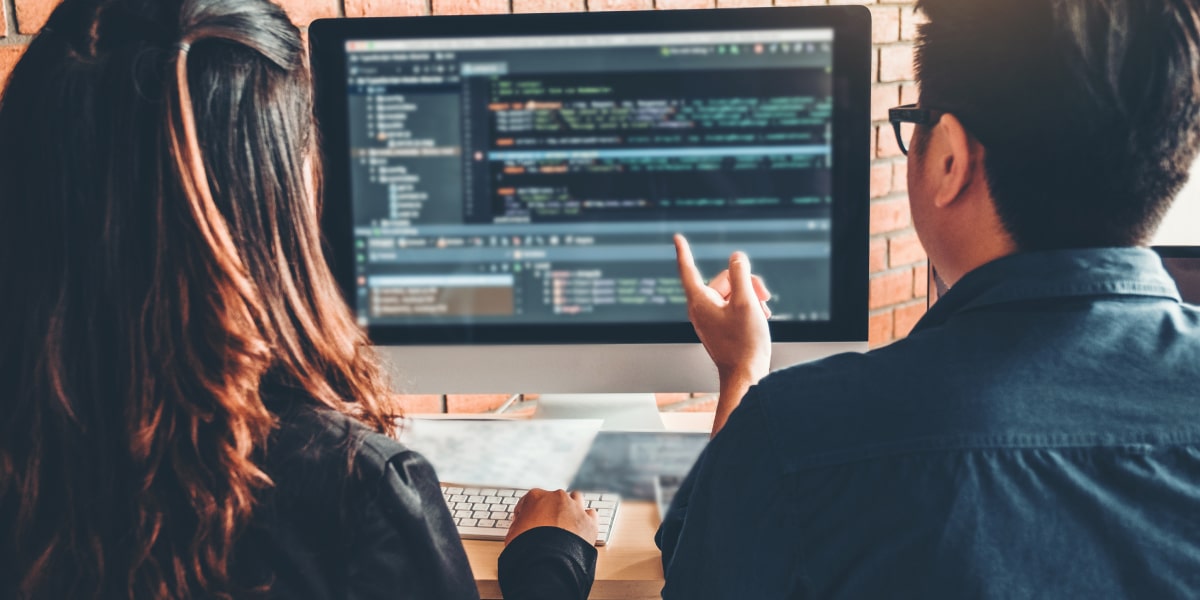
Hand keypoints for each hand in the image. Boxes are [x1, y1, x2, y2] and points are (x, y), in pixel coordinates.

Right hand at [505, 489, 598, 546]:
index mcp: (536, 497)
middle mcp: (557, 497)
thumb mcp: (513, 533)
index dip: (529, 512)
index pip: (531, 500)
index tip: (528, 521)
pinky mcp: (589, 521)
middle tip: (548, 525)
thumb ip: (519, 525)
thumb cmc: (527, 546)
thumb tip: (521, 527)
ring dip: (571, 508)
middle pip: (554, 498)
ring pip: (575, 499)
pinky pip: (591, 515)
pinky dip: (586, 520)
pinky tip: (581, 528)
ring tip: (566, 523)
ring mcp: (575, 507)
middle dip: (551, 509)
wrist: (547, 560)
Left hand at [674, 234, 771, 383]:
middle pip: (723, 280)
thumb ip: (741, 275)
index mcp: (700, 301)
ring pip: (732, 293)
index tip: (677, 237)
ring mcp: (710, 319)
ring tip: (764, 311)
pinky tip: (762, 316)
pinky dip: (748, 307)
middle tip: (764, 296)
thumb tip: (736, 257)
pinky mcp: (721, 327)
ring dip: (751, 296)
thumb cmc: (744, 343)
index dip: (684, 251)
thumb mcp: (747, 302)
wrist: (746, 376)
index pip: (688, 269)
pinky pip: (733, 307)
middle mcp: (701, 309)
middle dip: (746, 283)